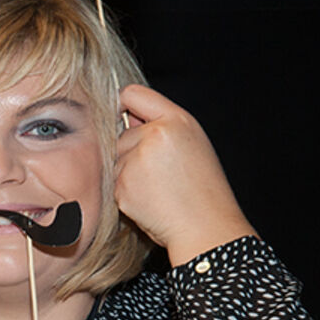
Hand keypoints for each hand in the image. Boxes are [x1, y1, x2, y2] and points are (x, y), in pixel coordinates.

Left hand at [115, 84, 253, 264]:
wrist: (205, 225)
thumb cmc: (201, 188)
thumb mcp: (192, 144)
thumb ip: (161, 127)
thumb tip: (126, 116)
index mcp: (176, 120)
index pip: (132, 94)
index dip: (123, 105)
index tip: (122, 116)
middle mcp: (155, 135)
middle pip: (122, 134)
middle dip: (133, 150)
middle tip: (161, 171)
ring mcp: (136, 159)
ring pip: (116, 159)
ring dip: (129, 172)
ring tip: (158, 186)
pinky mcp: (123, 184)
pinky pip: (114, 182)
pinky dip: (127, 191)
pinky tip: (150, 199)